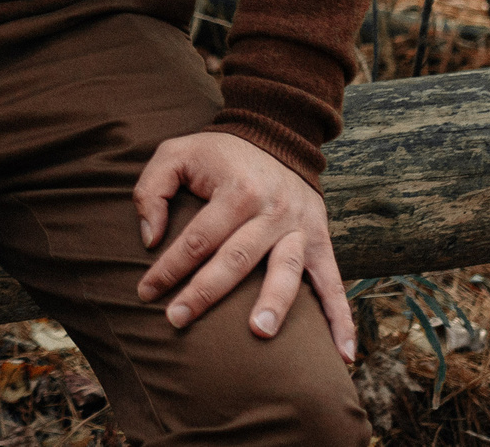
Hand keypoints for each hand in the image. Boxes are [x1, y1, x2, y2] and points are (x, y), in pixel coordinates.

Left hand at [133, 131, 354, 361]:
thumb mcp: (175, 153)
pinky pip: (334, 283)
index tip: (146, 292)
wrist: (277, 136)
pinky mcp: (320, 240)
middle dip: (205, 293)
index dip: (169, 267)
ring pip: (286, 270)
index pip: (198, 238)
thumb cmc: (217, 153)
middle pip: (236, 259)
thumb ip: (151, 190)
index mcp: (236, 190)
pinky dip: (341, 318)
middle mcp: (272, 210)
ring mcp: (299, 228)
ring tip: (260, 333)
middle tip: (177, 320)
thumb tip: (149, 239)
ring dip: (274, 304)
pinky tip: (344, 353)